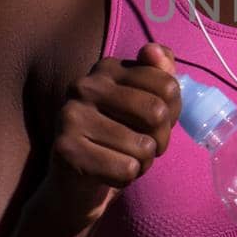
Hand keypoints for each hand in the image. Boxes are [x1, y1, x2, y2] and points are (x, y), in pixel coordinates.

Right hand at [42, 42, 181, 230]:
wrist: (74, 187)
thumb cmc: (118, 141)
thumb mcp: (146, 106)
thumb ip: (160, 76)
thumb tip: (154, 50)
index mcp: (107, 68)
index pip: (168, 85)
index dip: (171, 114)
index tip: (151, 124)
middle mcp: (84, 85)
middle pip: (157, 113)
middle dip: (160, 141)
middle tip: (141, 147)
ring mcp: (70, 116)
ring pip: (143, 146)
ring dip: (142, 163)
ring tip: (120, 160)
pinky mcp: (65, 150)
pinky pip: (125, 169)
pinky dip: (125, 178)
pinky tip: (106, 173)